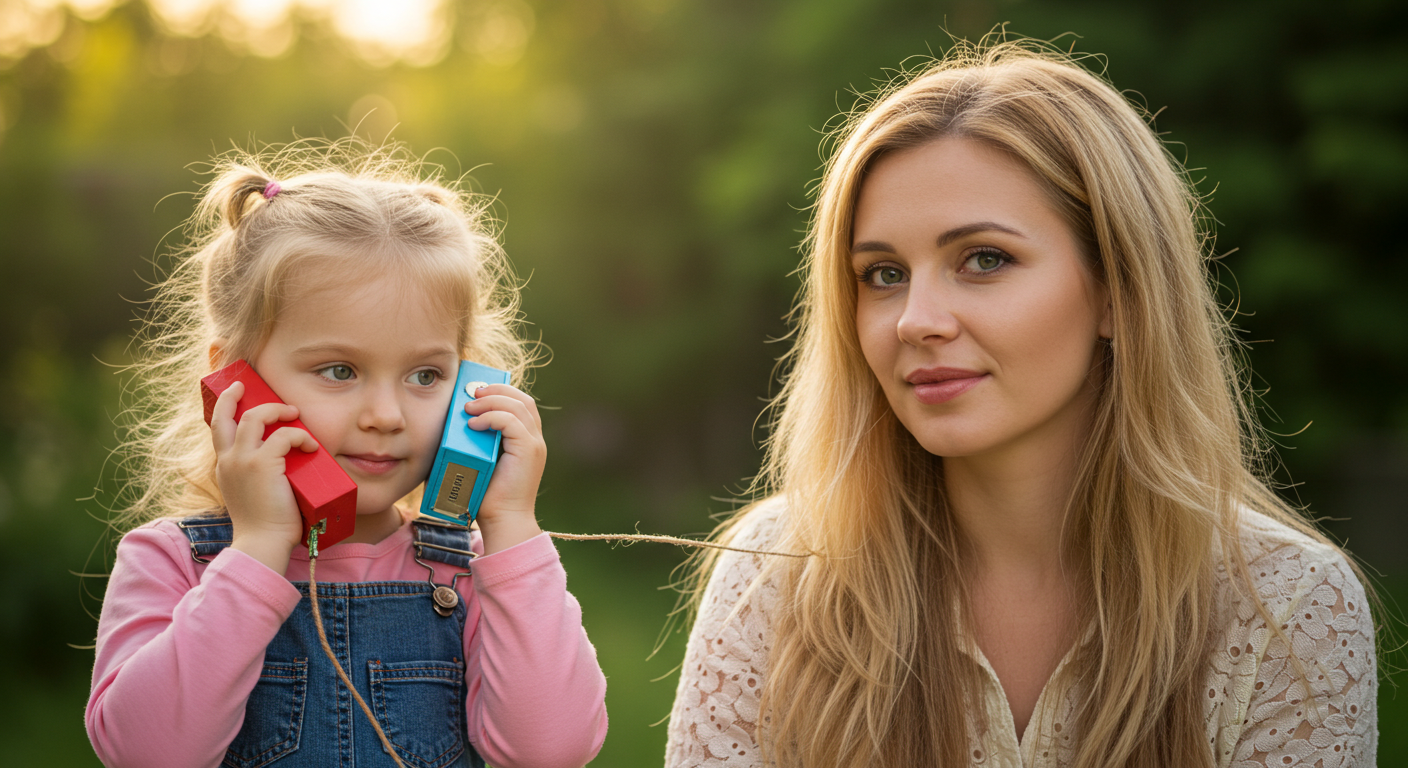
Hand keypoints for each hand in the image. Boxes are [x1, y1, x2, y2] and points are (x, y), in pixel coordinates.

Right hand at [209, 380, 319, 572]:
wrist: (261, 543)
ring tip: (294, 413)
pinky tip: (310, 445)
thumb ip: (256, 477)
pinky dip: (300, 436)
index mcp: (224, 467)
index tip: (236, 394)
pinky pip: (283, 436)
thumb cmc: (263, 525)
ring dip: (278, 410)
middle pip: (226, 414)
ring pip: (256, 417)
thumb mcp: (251, 495)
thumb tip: (281, 465)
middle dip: (234, 394)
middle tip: (249, 386)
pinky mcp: (262, 465)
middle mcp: (228, 460)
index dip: (224, 407)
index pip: (218, 428)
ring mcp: (243, 461)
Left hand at [463, 383, 545, 554]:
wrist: (502, 521)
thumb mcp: (482, 460)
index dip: (501, 391)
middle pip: (522, 399)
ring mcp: (534, 444)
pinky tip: (473, 424)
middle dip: (495, 390)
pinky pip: (512, 422)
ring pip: (518, 406)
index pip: (521, 403)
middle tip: (471, 393)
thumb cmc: (487, 495)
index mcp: (527, 440)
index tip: (475, 390)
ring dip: (490, 401)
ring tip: (468, 408)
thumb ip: (477, 441)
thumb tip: (454, 423)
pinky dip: (492, 417)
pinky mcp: (529, 451)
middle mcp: (535, 439)